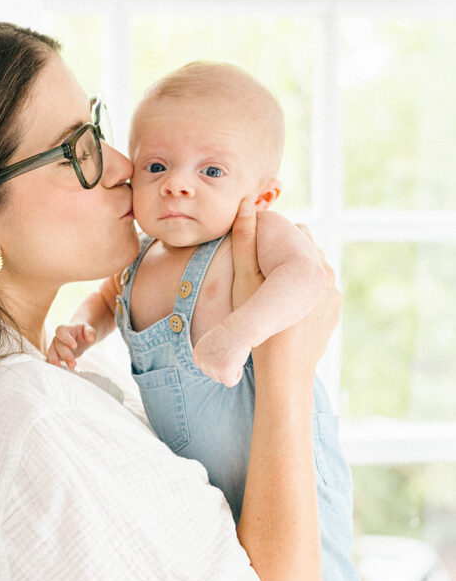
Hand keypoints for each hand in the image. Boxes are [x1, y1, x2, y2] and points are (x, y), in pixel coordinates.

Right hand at [46, 322, 96, 368]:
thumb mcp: (89, 330)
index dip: (66, 338)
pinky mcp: (55, 356)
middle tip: (73, 364)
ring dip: (57, 362)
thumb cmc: (83, 333)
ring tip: (65, 370)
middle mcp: (58, 338)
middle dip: (65, 355)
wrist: (80, 339)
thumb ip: (90, 332)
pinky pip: (51, 361)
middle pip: (57, 345)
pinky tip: (60, 373)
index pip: (61, 331)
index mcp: (65, 329)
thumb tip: (90, 338)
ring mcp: (55, 348)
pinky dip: (54, 367)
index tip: (74, 346)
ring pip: (51, 354)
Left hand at [192, 324, 250, 387]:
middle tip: (230, 352)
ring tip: (233, 355)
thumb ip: (206, 356)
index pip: (207, 369)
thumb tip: (205, 367)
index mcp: (196, 355)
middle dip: (225, 367)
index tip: (224, 350)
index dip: (219, 362)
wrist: (240, 329)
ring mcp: (212, 367)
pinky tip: (238, 362)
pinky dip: (237, 375)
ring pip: (221, 379)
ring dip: (231, 370)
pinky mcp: (224, 371)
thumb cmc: (229, 334)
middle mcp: (201, 362)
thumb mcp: (210, 343)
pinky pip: (230, 382)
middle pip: (214, 375)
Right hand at [231, 199, 340, 386]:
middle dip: (286, 254)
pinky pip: (319, 292)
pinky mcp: (334, 312)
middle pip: (307, 250)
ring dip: (295, 274)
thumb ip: (246, 243)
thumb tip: (247, 206)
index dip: (274, 236)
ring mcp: (334, 294)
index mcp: (312, 263)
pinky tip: (285, 305)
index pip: (295, 231)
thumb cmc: (260, 328)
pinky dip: (303, 293)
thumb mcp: (245, 281)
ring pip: (314, 272)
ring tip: (271, 289)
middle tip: (261, 269)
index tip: (256, 248)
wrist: (285, 374)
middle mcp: (329, 275)